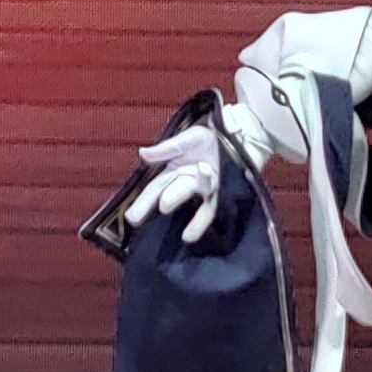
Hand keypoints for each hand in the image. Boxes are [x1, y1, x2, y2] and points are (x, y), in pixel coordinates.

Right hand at [128, 114, 239, 243]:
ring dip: (175, 199)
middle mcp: (186, 182)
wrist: (240, 136)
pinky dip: (199, 222)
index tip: (130, 216)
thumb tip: (142, 154)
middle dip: (149, 204)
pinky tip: (188, 236)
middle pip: (166, 192)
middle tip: (134, 218)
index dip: (142, 201)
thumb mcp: (188, 138)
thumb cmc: (211, 137)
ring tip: (164, 206)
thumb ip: (168, 149)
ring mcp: (203, 190)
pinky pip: (209, 209)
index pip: (155, 187)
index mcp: (174, 171)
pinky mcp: (220, 194)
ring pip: (186, 195)